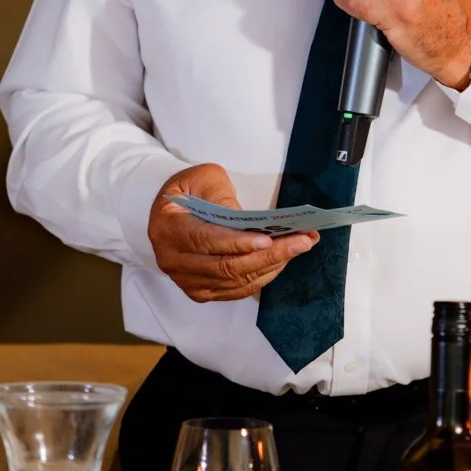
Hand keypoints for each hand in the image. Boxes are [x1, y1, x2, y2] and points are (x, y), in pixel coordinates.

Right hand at [148, 164, 316, 302]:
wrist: (168, 211)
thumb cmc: (188, 190)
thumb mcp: (203, 178)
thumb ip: (223, 197)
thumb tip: (250, 224)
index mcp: (170, 229)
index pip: (206, 241)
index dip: (238, 243)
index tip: (268, 239)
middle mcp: (174, 261)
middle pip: (226, 266)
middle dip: (268, 255)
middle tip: (302, 241)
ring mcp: (187, 280)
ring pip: (234, 281)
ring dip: (271, 266)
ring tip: (300, 247)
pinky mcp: (200, 291)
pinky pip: (235, 290)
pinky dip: (261, 277)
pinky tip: (282, 261)